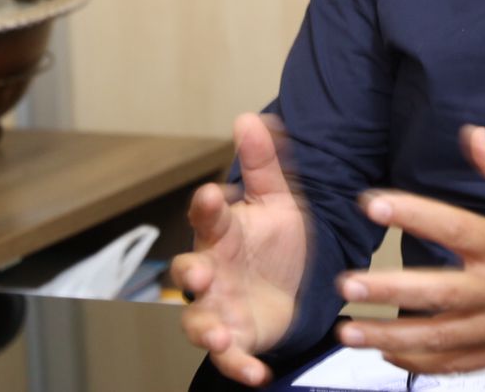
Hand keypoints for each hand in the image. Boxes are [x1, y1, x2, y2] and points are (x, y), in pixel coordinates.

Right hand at [173, 113, 308, 386]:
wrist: (296, 282)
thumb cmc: (275, 237)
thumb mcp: (278, 198)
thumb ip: (264, 162)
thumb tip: (249, 117)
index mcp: (222, 231)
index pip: (207, 215)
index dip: (207, 206)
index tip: (211, 195)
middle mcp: (212, 269)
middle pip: (188, 271)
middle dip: (189, 273)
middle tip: (198, 274)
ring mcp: (220, 306)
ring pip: (199, 320)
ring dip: (205, 328)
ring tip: (219, 334)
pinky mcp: (237, 337)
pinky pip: (231, 356)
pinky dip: (239, 365)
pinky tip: (257, 373)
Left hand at [335, 125, 484, 374]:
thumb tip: (474, 134)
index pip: (455, 228)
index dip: (413, 214)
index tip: (374, 202)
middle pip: (438, 293)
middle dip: (389, 290)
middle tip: (348, 283)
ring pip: (438, 336)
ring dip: (390, 336)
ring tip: (351, 330)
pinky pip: (454, 363)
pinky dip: (419, 362)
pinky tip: (388, 353)